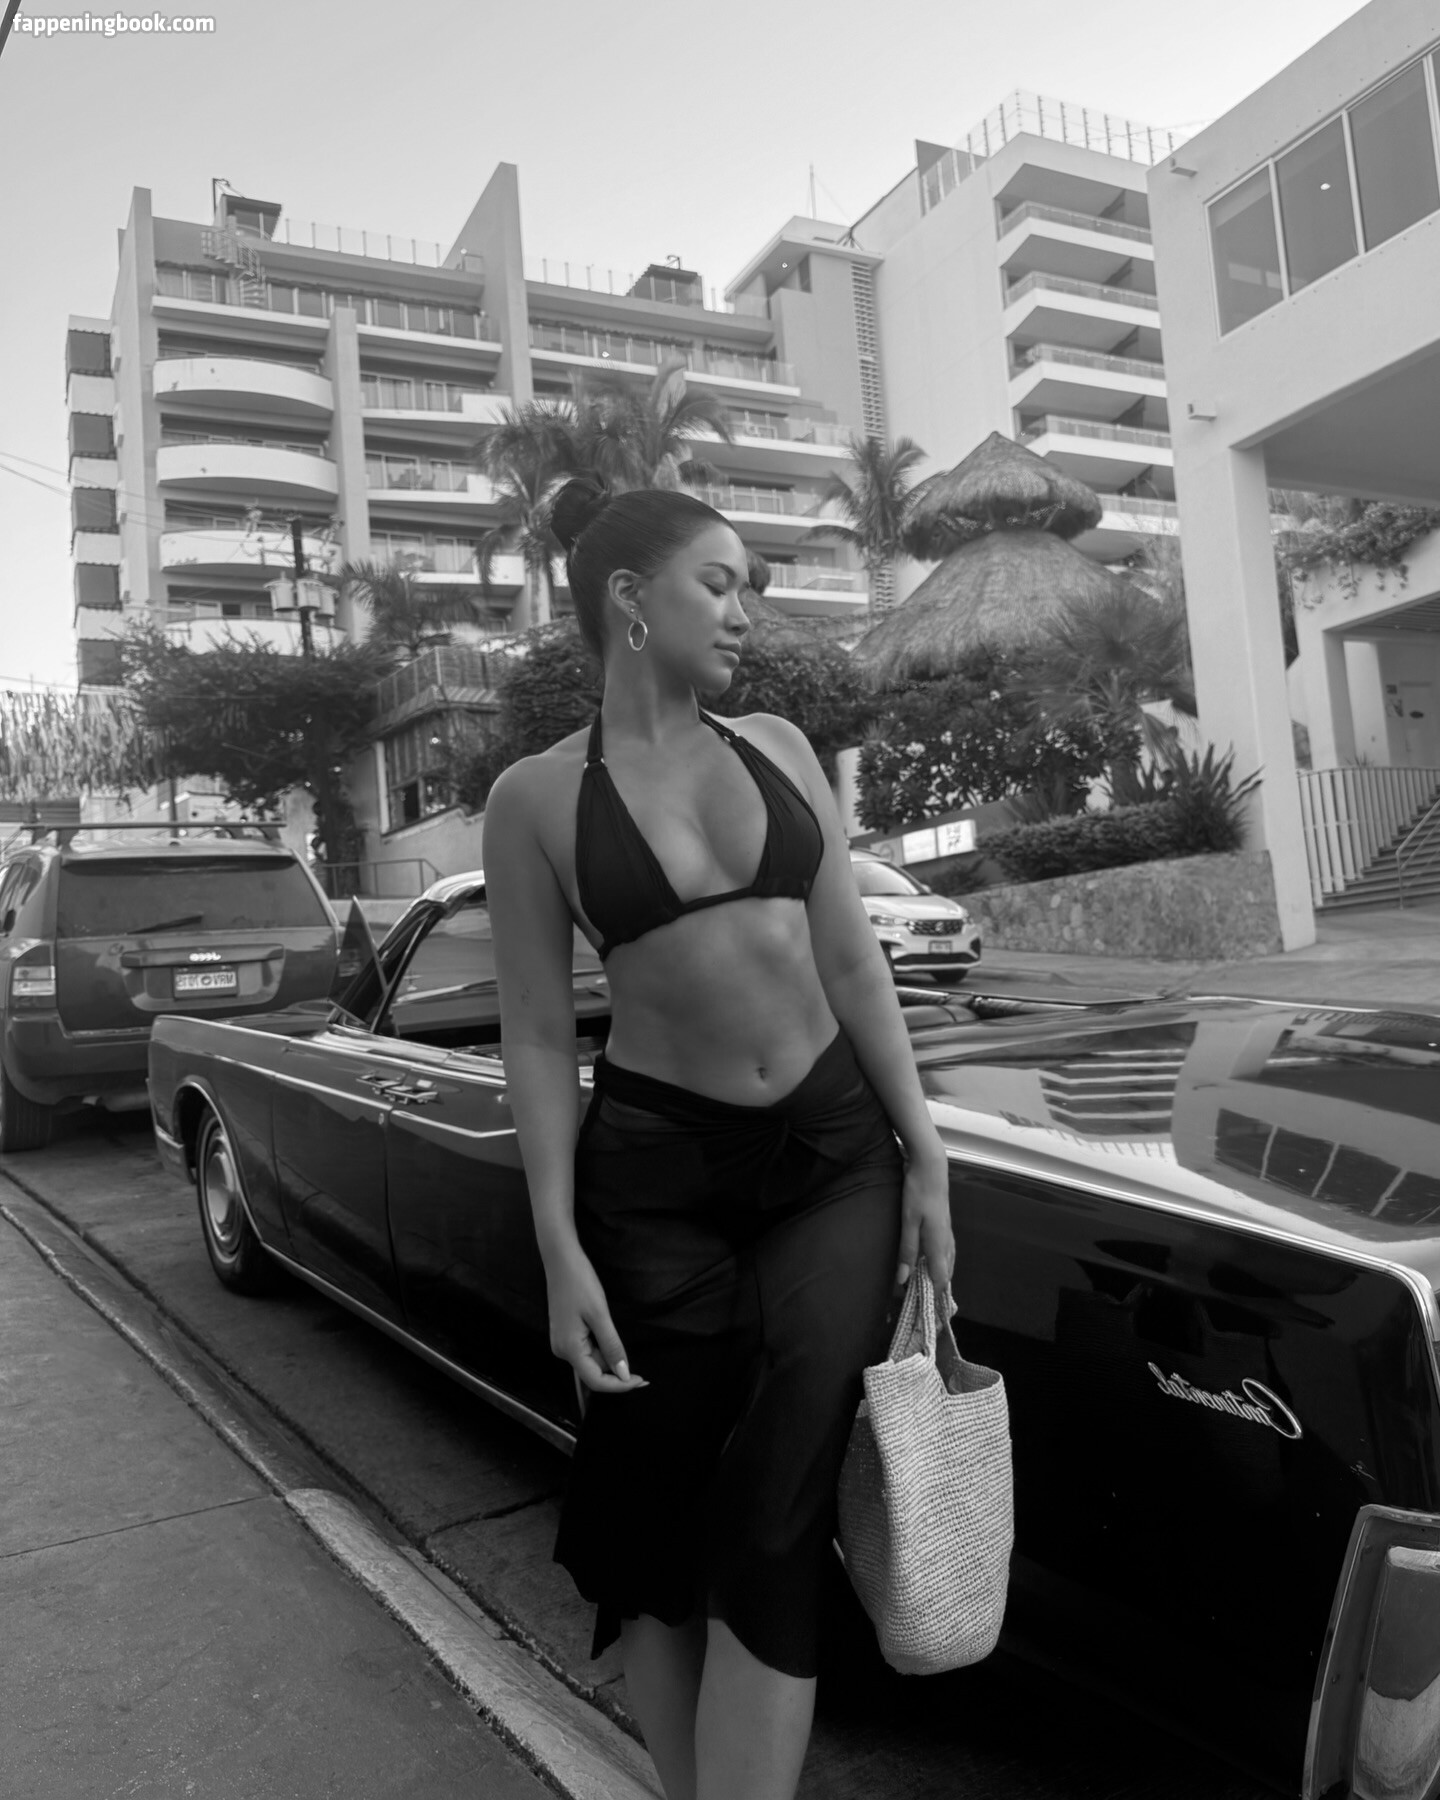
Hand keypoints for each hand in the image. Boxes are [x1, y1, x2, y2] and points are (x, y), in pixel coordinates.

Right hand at [543, 1243, 648, 1394]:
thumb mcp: (600, 1315)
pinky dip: (601, 1351)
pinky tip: (612, 1343)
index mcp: (569, 1348)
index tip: (641, 1381)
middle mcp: (561, 1350)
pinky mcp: (565, 1334)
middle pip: (592, 1374)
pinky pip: (585, 1350)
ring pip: (590, 1362)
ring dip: (610, 1361)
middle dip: (617, 1375)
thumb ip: (612, 1346)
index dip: (619, 1386)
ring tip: (629, 1355)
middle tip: (643, 1375)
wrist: (561, 1260)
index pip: (595, 1381)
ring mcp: (561, 1342)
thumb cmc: (580, 1283)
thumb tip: (623, 1374)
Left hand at [896, 1147, 954, 1300]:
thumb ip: (907, 1250)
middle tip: (926, 1305)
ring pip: (948, 1262)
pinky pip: (946, 1252)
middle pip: (946, 1273)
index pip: (940, 1279)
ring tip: (929, 1290)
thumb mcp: (907, 1221)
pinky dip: (941, 1263)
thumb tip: (903, 1279)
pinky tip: (933, 1263)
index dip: (935, 1297)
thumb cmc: (918, 1192)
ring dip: (939, 1276)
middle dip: (938, 1290)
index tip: (927, 1313)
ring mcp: (948, 1232)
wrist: (931, 1166)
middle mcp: (947, 1242)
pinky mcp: (944, 1225)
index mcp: (939, 1244)